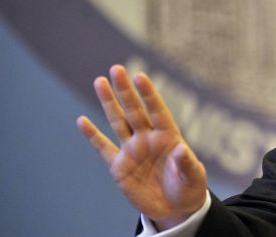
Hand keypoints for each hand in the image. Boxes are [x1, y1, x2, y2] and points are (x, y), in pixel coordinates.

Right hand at [77, 65, 207, 229]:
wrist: (175, 207)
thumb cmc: (188, 187)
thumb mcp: (193, 176)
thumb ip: (187, 162)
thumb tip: (181, 149)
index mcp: (168, 136)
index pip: (157, 110)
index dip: (149, 94)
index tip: (140, 76)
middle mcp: (148, 138)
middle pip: (134, 110)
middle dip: (125, 90)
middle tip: (116, 68)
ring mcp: (132, 150)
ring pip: (118, 121)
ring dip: (109, 102)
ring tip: (99, 80)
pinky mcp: (119, 166)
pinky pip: (103, 148)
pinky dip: (92, 135)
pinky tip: (82, 120)